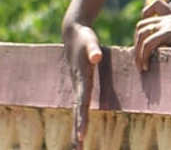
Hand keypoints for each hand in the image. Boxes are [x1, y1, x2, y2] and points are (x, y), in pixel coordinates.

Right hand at [62, 18, 102, 149]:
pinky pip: (80, 103)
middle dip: (78, 129)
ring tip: (79, 143)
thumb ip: (93, 50)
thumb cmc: (84, 37)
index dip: (81, 119)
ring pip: (77, 109)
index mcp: (82, 78)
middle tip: (79, 148)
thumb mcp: (90, 41)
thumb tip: (96, 58)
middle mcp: (78, 84)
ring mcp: (78, 84)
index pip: (81, 103)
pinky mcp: (81, 82)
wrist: (74, 32)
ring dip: (78, 126)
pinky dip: (80, 116)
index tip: (81, 135)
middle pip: (77, 111)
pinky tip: (82, 126)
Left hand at [132, 0, 170, 71]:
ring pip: (142, 34)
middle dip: (136, 44)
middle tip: (139, 61)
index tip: (145, 34)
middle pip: (141, 25)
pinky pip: (148, 43)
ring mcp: (170, 24)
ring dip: (137, 52)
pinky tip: (147, 66)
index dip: (146, 15)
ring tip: (141, 66)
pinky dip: (143, 55)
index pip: (157, 4)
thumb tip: (154, 54)